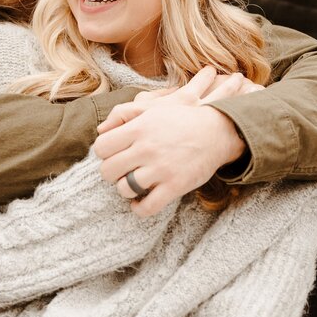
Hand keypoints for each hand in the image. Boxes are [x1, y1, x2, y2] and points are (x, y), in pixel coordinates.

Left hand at [94, 67, 259, 216]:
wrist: (217, 131)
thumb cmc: (180, 119)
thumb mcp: (151, 108)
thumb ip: (122, 114)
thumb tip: (100, 130)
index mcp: (138, 128)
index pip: (101, 147)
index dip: (104, 153)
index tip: (114, 153)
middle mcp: (146, 149)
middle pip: (108, 170)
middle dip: (111, 172)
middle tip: (121, 170)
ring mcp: (161, 169)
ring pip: (124, 189)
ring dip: (125, 189)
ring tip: (132, 183)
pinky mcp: (175, 186)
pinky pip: (147, 207)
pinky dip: (139, 209)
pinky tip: (139, 202)